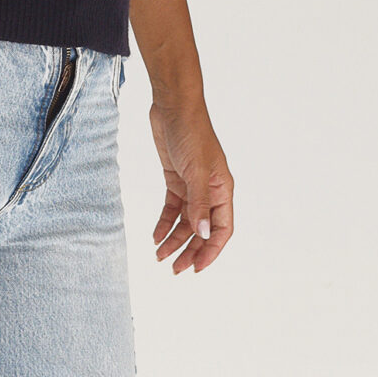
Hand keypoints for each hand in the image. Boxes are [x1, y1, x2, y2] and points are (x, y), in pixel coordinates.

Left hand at [148, 99, 233, 273]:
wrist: (173, 107)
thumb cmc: (191, 132)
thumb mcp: (195, 170)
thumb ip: (199, 203)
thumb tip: (201, 233)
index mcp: (222, 189)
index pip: (222, 229)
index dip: (211, 250)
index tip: (196, 268)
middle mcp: (210, 191)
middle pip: (202, 230)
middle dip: (190, 250)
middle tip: (175, 269)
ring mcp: (193, 186)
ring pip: (186, 222)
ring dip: (174, 240)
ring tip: (159, 256)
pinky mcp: (176, 180)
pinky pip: (172, 208)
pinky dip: (164, 223)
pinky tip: (155, 235)